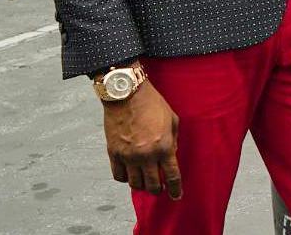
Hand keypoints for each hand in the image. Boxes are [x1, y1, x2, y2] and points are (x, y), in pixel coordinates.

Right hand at [103, 79, 181, 199]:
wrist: (127, 94)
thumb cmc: (152, 103)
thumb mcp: (172, 119)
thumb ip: (173, 140)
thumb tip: (171, 155)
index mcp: (164, 146)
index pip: (172, 176)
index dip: (175, 189)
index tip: (176, 196)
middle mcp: (146, 155)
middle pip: (152, 185)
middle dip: (158, 190)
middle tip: (160, 189)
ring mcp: (128, 156)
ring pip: (135, 184)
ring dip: (141, 185)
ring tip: (145, 180)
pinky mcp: (114, 154)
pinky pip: (119, 176)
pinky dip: (125, 178)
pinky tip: (130, 173)